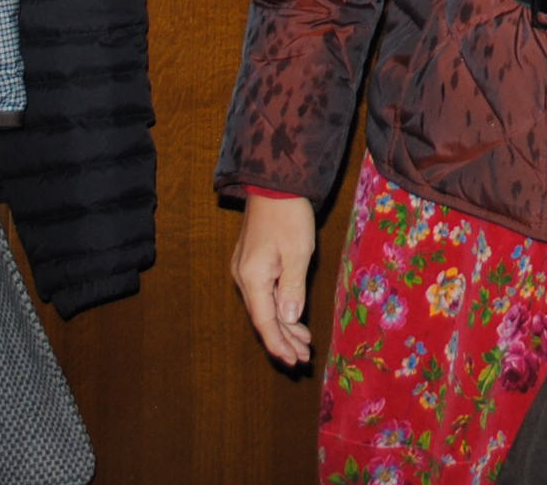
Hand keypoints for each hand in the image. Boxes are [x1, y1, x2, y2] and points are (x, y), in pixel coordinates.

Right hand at [231, 193, 317, 367]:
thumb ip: (292, 288)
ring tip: (303, 343)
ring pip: (263, 308)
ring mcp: (245, 271)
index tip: (294, 361)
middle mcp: (243, 278)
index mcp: (253, 278)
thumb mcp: (298, 252)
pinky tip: (292, 317)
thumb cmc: (289, 216)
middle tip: (303, 359)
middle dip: (283, 340)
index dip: (279, 344)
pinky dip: (278, 309)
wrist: (274, 184)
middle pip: (262, 318)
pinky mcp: (251, 263)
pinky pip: (263, 294)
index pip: (265, 322)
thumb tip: (287, 320)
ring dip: (282, 326)